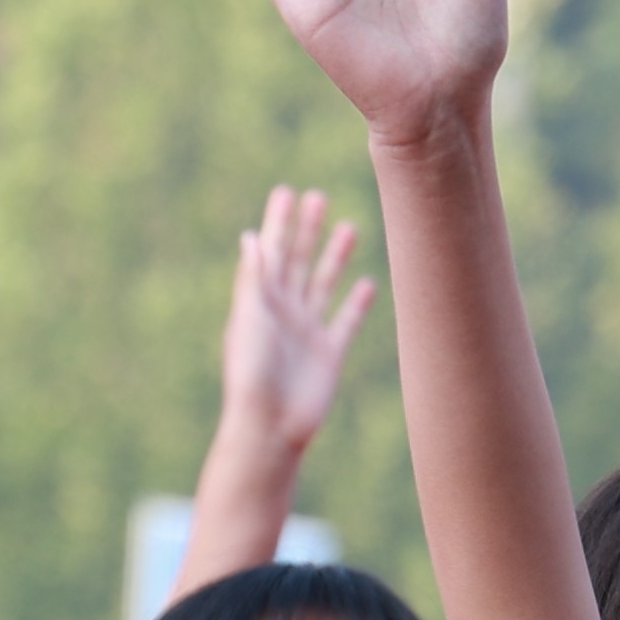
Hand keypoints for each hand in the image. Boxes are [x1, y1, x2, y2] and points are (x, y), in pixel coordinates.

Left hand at [218, 185, 374, 445]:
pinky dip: (357, 304)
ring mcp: (308, 332)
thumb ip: (254, 278)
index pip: (271, 252)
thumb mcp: (250, 320)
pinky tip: (369, 284)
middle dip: (306, 230)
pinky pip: (346, 322)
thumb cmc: (252, 375)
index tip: (287, 192)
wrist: (270, 427)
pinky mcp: (330, 355)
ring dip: (335, 257)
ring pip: (324, 285)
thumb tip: (252, 235)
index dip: (279, 222)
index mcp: (261, 302)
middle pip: (298, 261)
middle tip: (317, 197)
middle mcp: (284, 313)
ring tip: (349, 227)